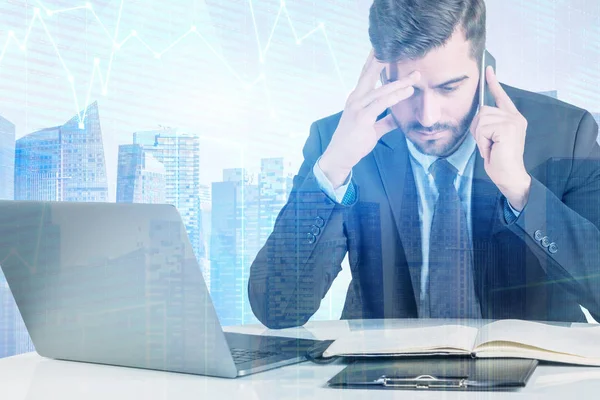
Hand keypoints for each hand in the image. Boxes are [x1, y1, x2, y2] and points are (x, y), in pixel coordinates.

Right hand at [319, 50, 419, 187]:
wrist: (339, 156)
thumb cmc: (354, 142)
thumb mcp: (373, 129)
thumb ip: (385, 121)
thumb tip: (398, 118)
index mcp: (356, 99)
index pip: (366, 75)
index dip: (375, 61)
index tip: (385, 48)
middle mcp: (355, 99)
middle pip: (369, 74)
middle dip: (383, 60)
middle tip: (396, 47)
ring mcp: (357, 108)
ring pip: (381, 90)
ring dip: (400, 82)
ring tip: (415, 76)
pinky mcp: (362, 118)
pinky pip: (381, 103)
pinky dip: (395, 96)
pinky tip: (407, 92)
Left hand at [470, 66, 530, 210]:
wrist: (509, 176)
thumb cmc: (499, 160)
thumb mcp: (492, 138)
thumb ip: (489, 124)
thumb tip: (478, 114)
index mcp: (512, 118)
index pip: (501, 97)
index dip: (493, 83)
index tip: (487, 70)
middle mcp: (515, 117)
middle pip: (482, 111)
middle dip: (478, 129)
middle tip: (487, 144)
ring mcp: (512, 121)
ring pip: (481, 119)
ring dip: (480, 137)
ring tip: (490, 147)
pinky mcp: (507, 128)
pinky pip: (482, 129)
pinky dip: (482, 141)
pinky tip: (491, 149)